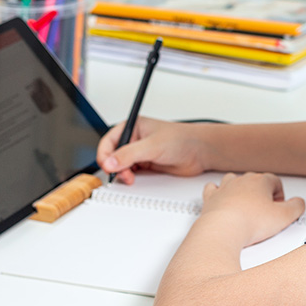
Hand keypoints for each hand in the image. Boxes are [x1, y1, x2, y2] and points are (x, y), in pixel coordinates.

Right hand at [96, 117, 211, 183]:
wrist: (200, 152)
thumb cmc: (181, 139)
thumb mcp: (152, 146)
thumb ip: (129, 154)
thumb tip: (109, 162)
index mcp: (132, 127)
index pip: (109, 141)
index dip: (105, 155)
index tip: (107, 166)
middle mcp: (134, 139)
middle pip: (112, 156)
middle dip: (114, 167)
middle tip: (123, 174)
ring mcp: (139, 153)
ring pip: (120, 166)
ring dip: (122, 173)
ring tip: (131, 177)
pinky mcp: (146, 164)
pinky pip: (130, 172)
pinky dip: (129, 177)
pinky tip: (134, 178)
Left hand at [199, 172, 305, 246]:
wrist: (223, 230)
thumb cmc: (249, 222)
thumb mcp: (284, 217)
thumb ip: (297, 207)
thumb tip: (299, 203)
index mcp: (260, 181)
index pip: (275, 181)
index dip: (280, 195)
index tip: (279, 207)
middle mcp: (241, 181)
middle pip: (256, 180)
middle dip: (262, 193)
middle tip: (266, 210)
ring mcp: (225, 188)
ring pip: (234, 181)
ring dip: (241, 190)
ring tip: (246, 203)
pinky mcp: (211, 198)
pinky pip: (213, 188)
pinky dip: (217, 192)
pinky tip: (221, 198)